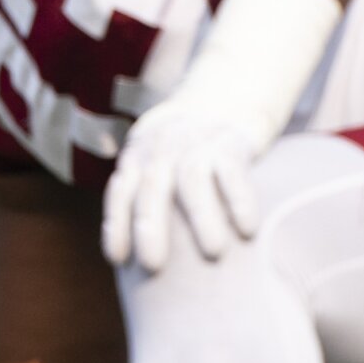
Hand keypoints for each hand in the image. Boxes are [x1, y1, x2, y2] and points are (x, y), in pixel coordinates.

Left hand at [100, 90, 274, 272]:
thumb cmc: (183, 145)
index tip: (117, 259)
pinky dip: (240, 200)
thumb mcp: (150, 155)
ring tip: (214, 253)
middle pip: (152, 188)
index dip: (115, 224)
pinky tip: (248, 230)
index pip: (121, 192)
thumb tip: (119, 253)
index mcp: (139, 156)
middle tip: (154, 267)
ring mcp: (197, 143)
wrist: (226, 95)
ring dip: (202, 217)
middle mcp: (163, 149)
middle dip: (150, 228)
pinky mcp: (231, 141)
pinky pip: (233, 171)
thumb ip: (136, 190)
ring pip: (193, 180)